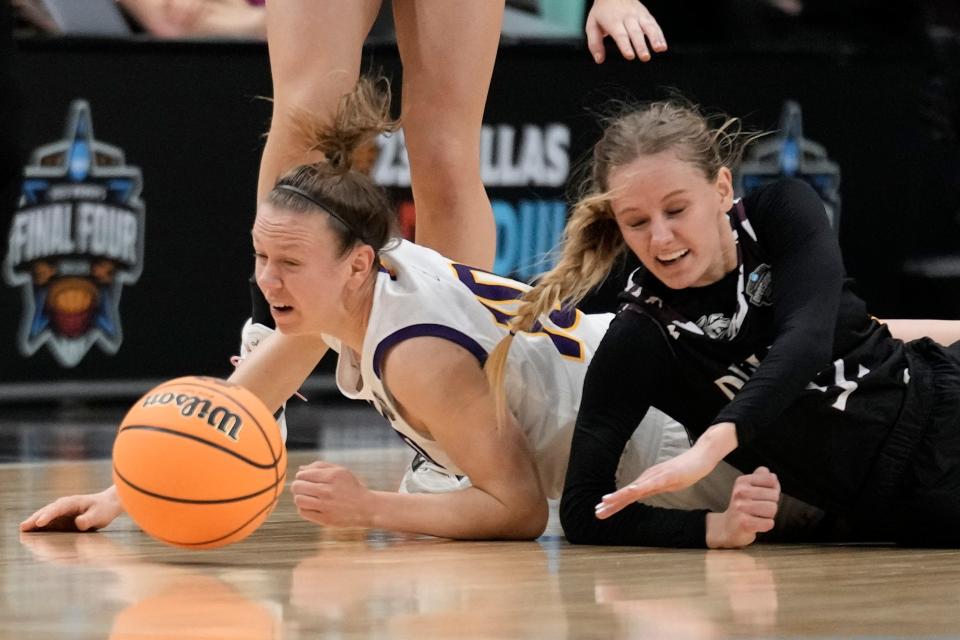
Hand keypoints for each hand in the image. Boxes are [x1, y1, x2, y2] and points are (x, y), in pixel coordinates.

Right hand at [19, 486, 122, 532]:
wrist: (107, 506)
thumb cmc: (104, 509)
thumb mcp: (99, 514)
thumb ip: (88, 519)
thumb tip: (78, 524)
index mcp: (72, 502)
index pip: (57, 509)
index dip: (48, 516)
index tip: (39, 523)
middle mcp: (62, 507)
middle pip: (46, 512)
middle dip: (34, 520)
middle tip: (23, 528)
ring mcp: (59, 514)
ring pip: (43, 518)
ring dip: (33, 525)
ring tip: (23, 533)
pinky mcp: (59, 521)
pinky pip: (47, 526)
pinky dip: (38, 530)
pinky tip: (31, 536)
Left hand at [291, 462, 374, 527]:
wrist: (366, 508)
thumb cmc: (351, 487)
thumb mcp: (340, 471)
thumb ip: (320, 466)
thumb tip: (300, 469)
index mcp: (332, 476)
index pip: (303, 475)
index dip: (300, 476)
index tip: (306, 479)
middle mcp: (328, 491)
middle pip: (297, 486)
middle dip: (297, 486)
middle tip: (303, 488)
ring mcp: (326, 506)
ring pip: (298, 500)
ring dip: (300, 498)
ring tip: (307, 497)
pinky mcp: (326, 519)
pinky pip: (303, 512)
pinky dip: (304, 508)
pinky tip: (312, 506)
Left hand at [585, 0, 666, 62]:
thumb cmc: (602, 12)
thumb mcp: (592, 25)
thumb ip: (594, 43)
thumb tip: (599, 60)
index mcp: (613, 21)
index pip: (620, 35)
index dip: (626, 46)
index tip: (630, 56)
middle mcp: (627, 18)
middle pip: (635, 33)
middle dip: (641, 45)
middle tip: (645, 57)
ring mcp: (638, 15)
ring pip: (648, 27)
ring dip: (655, 38)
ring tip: (660, 49)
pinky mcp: (646, 15)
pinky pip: (654, 25)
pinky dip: (660, 35)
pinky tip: (663, 46)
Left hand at [595, 445, 719, 518]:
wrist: (701, 456)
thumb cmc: (685, 470)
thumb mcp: (667, 483)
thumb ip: (654, 488)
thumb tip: (642, 494)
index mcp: (648, 481)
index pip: (628, 495)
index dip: (614, 504)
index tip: (601, 511)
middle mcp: (648, 477)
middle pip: (627, 493)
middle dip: (612, 503)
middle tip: (597, 512)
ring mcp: (657, 476)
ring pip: (635, 488)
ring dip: (620, 496)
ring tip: (606, 502)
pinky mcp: (667, 476)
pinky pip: (651, 484)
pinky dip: (640, 488)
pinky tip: (631, 491)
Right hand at [705, 467, 779, 548]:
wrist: (729, 527)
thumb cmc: (745, 506)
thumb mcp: (750, 488)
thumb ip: (763, 478)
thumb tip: (773, 476)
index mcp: (742, 481)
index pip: (771, 480)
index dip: (773, 489)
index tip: (762, 495)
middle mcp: (740, 492)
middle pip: (774, 495)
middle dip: (771, 504)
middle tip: (758, 508)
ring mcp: (740, 507)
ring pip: (772, 509)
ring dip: (769, 515)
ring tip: (757, 516)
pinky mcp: (744, 523)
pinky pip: (769, 523)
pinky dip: (766, 525)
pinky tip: (756, 524)